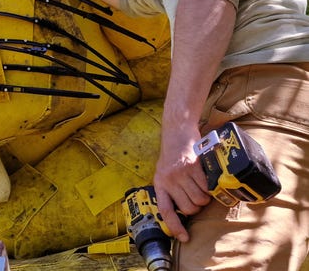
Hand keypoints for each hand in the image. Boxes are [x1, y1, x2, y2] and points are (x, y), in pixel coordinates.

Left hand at [153, 126, 210, 241]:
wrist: (177, 131)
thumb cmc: (173, 154)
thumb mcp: (165, 172)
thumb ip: (171, 189)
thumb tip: (184, 209)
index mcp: (159, 184)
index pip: (166, 211)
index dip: (175, 227)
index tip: (184, 238)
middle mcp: (168, 180)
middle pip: (190, 209)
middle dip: (196, 205)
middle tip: (196, 193)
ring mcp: (180, 173)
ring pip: (200, 200)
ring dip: (205, 195)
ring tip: (200, 183)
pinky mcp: (192, 166)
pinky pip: (206, 186)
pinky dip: (209, 185)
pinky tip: (205, 176)